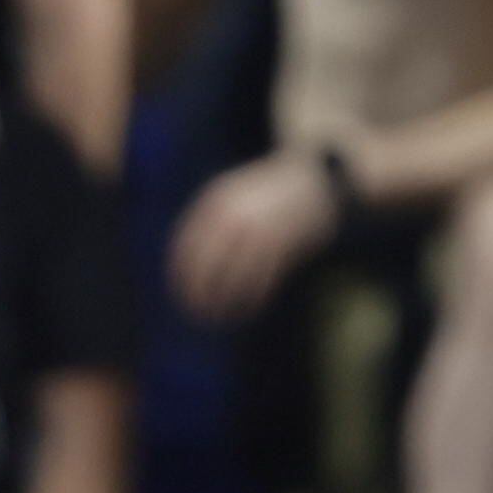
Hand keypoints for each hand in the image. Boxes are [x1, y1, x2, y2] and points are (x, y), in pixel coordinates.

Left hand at [167, 147, 341, 323]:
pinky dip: (255, 297)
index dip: (180, 275)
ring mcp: (261, 229)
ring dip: (226, 302)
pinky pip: (263, 278)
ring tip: (221, 317)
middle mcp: (236, 216)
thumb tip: (180, 267)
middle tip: (196, 311)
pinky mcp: (285, 242)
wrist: (312, 175)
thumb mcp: (230, 193)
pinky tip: (250, 306)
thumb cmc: (263, 192)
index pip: (186, 247)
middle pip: (206, 266)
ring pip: (235, 278)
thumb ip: (205, 221)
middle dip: (198, 293)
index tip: (180, 292)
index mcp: (216, 202)